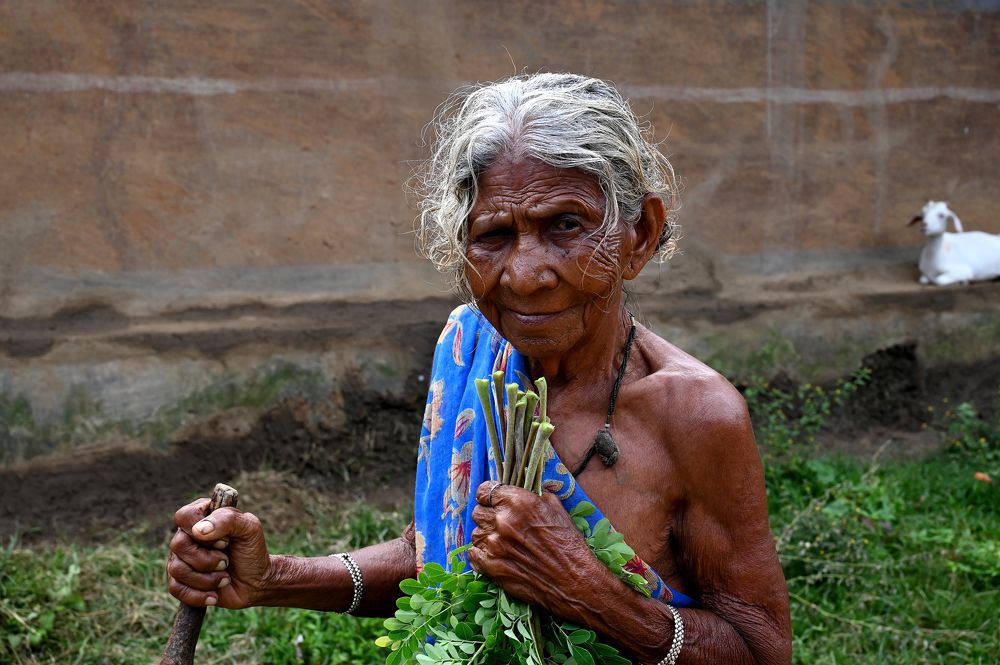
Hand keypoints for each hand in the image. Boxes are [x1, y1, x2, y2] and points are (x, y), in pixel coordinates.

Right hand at [166, 497, 270, 608]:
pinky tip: (214, 595)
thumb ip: (227, 519)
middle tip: (226, 561)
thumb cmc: (251, 551)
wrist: (256, 582)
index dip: (201, 530)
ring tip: (224, 578)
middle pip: (179, 545)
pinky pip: (176, 589)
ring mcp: (180, 559)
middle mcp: (186, 537)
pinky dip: (198, 595)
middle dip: (207, 559)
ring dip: (206, 579)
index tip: (225, 541)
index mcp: (201, 517)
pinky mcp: (180, 582)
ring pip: (177, 569)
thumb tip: (198, 530)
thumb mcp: (249, 528)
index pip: (184, 516)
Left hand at [468, 481, 611, 616]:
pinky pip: (472, 554)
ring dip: (485, 536)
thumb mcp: (558, 509)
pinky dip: (481, 554)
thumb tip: (528, 491)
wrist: (574, 581)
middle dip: (487, 516)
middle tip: (500, 525)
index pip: (486, 490)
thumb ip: (537, 496)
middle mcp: (503, 520)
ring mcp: (494, 544)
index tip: (493, 501)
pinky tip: (495, 556)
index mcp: (518, 502)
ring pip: (475, 533)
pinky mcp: (491, 567)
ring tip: (502, 543)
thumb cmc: (569, 544)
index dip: (489, 496)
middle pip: (478, 511)